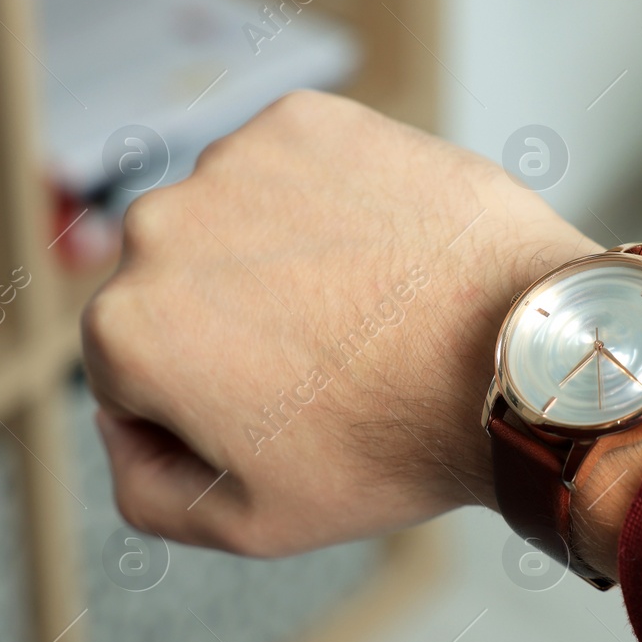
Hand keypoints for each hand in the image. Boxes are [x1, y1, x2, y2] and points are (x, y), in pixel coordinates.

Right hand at [81, 91, 600, 553]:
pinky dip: (324, 202)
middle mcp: (157, 228)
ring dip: (273, 257)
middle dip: (228, 324)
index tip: (275, 410)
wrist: (520, 356)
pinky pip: (290, 170)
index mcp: (125, 328)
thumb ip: (144, 488)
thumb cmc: (394, 443)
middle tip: (321, 363)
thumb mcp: (248, 521)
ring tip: (359, 308)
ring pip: (229, 223)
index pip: (128, 370)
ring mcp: (232, 162)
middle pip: (174, 287)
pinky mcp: (303, 120)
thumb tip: (121, 425)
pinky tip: (378, 251)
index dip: (201, 404)